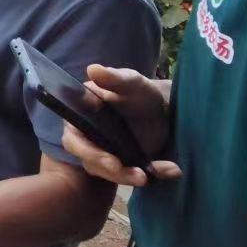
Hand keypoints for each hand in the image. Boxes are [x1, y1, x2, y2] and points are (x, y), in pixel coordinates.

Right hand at [61, 65, 178, 186]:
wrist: (163, 109)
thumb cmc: (141, 92)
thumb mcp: (132, 82)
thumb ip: (114, 78)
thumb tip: (93, 69)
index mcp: (79, 117)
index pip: (74, 140)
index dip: (89, 152)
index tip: (112, 161)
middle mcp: (85, 138)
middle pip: (91, 161)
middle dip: (114, 171)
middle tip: (138, 175)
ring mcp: (103, 153)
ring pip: (110, 173)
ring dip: (134, 176)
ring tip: (164, 171)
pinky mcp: (121, 166)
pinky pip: (131, 176)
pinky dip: (153, 175)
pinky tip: (172, 170)